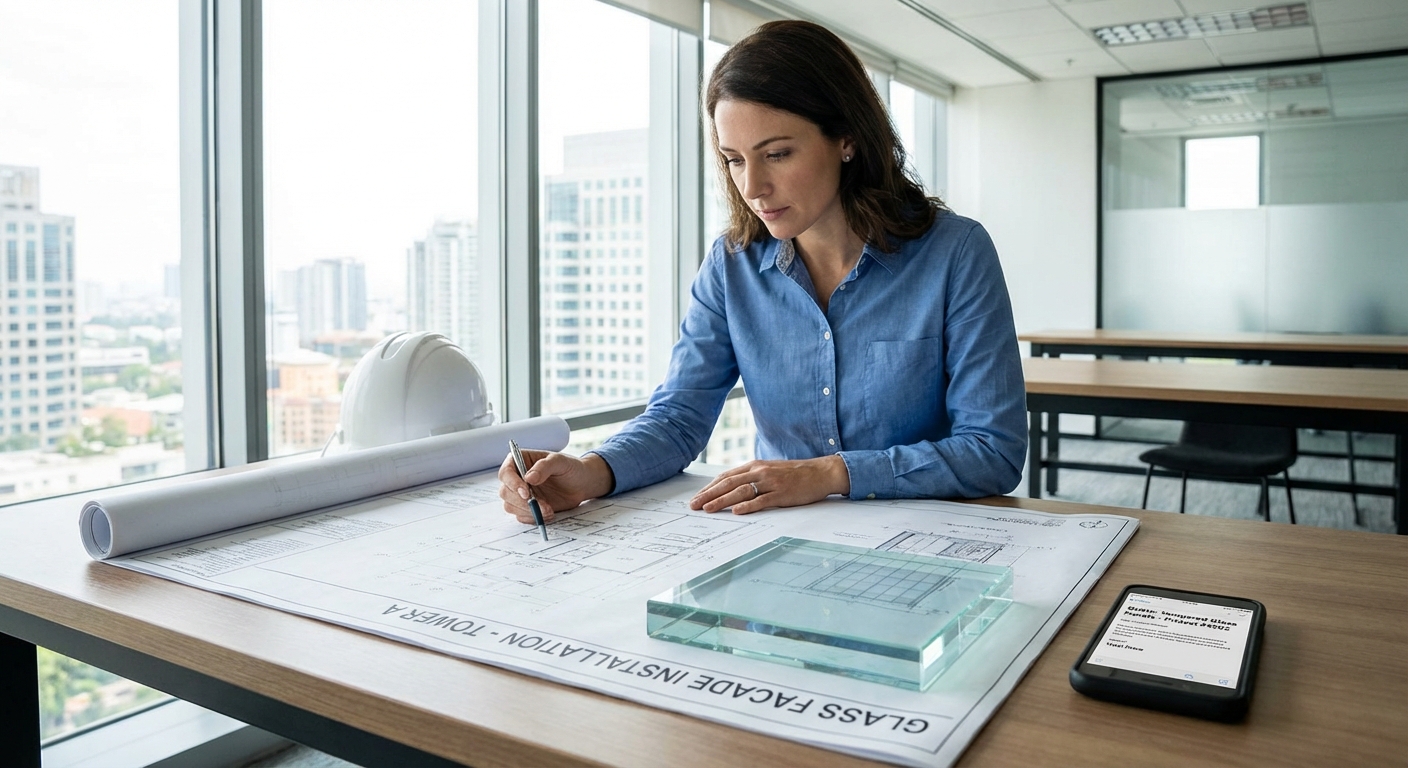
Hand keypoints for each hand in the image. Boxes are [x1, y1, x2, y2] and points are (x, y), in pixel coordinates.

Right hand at [498, 451, 614, 525]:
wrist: (582, 484)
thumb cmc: (571, 468)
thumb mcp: (560, 461)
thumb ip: (544, 467)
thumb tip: (528, 478)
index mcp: (520, 461)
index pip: (506, 472)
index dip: (512, 483)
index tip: (526, 492)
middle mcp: (517, 478)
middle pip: (505, 492)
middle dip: (521, 501)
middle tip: (540, 505)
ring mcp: (520, 494)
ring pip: (510, 506)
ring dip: (528, 511)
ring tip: (549, 510)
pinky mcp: (526, 507)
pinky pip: (521, 516)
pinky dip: (533, 518)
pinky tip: (548, 513)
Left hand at [689, 456, 850, 514]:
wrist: (820, 472)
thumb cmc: (793, 474)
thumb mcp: (769, 470)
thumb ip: (751, 477)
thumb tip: (730, 488)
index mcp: (755, 466)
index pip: (726, 477)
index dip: (709, 487)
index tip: (696, 498)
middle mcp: (760, 472)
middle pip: (729, 483)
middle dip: (709, 495)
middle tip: (694, 505)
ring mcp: (771, 483)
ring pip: (741, 491)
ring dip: (722, 501)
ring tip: (708, 509)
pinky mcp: (782, 494)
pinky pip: (762, 500)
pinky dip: (748, 506)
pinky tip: (737, 511)